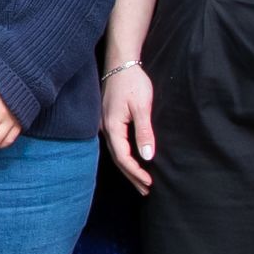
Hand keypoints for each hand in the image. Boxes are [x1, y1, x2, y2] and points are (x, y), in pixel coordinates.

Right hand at [101, 61, 157, 192]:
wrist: (121, 62)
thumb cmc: (132, 82)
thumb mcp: (142, 107)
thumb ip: (144, 132)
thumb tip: (147, 157)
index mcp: (112, 127)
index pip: (123, 157)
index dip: (135, 172)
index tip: (149, 183)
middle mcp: (105, 128)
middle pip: (117, 158)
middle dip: (132, 175)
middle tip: (145, 190)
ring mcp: (104, 124)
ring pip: (115, 152)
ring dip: (128, 168)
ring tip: (140, 181)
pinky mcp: (108, 119)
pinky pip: (115, 143)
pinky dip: (124, 156)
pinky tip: (131, 159)